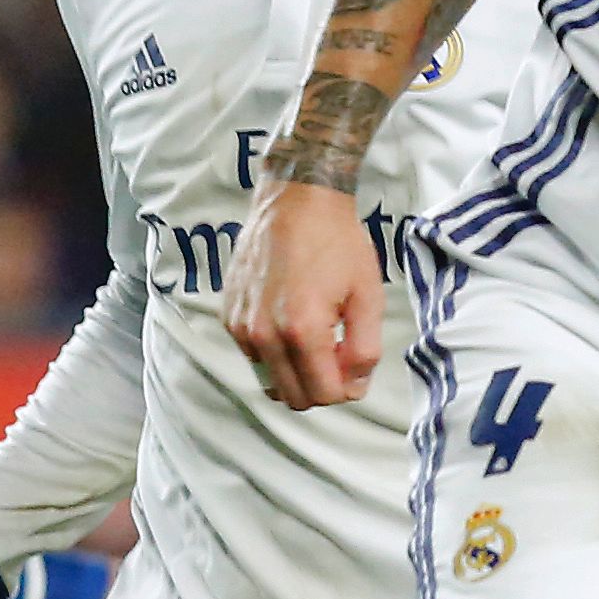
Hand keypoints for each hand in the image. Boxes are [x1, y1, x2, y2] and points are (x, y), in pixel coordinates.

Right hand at [228, 177, 388, 409]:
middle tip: (337, 351)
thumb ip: (365, 350)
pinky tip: (290, 318)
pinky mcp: (229, 316)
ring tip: (314, 334)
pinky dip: (274, 352)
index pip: (323, 396)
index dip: (346, 388)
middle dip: (320, 386)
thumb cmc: (337, 242)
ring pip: (271, 381)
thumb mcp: (369, 296)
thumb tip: (355, 386)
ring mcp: (241, 326)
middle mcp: (263, 335)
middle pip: (294, 398)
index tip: (354, 364)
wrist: (297, 200)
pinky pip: (254, 356)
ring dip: (295, 372)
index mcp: (301, 331)